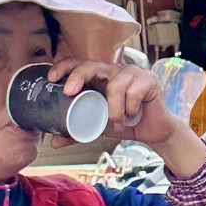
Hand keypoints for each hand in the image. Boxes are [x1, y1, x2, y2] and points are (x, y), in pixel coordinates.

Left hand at [46, 57, 205, 177]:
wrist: (153, 132)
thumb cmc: (124, 123)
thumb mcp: (97, 127)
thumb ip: (76, 132)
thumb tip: (53, 142)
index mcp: (100, 77)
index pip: (79, 63)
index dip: (65, 67)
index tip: (52, 79)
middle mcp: (114, 70)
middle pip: (92, 64)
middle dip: (78, 76)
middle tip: (70, 92)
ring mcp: (132, 72)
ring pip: (115, 85)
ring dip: (114, 110)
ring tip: (118, 122)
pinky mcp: (149, 79)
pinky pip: (134, 92)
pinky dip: (131, 108)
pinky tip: (133, 115)